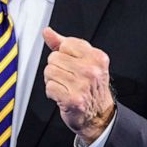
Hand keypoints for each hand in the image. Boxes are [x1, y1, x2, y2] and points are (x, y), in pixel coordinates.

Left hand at [42, 27, 114, 144]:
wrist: (99, 115)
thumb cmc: (90, 87)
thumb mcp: (83, 61)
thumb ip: (63, 44)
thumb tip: (47, 32)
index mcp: (97, 57)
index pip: (65, 44)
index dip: (63, 55)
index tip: (71, 65)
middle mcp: (91, 70)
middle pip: (54, 58)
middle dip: (56, 68)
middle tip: (68, 78)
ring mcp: (83, 85)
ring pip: (49, 72)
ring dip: (53, 80)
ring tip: (65, 86)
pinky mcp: (73, 99)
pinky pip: (49, 87)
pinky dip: (52, 93)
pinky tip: (63, 96)